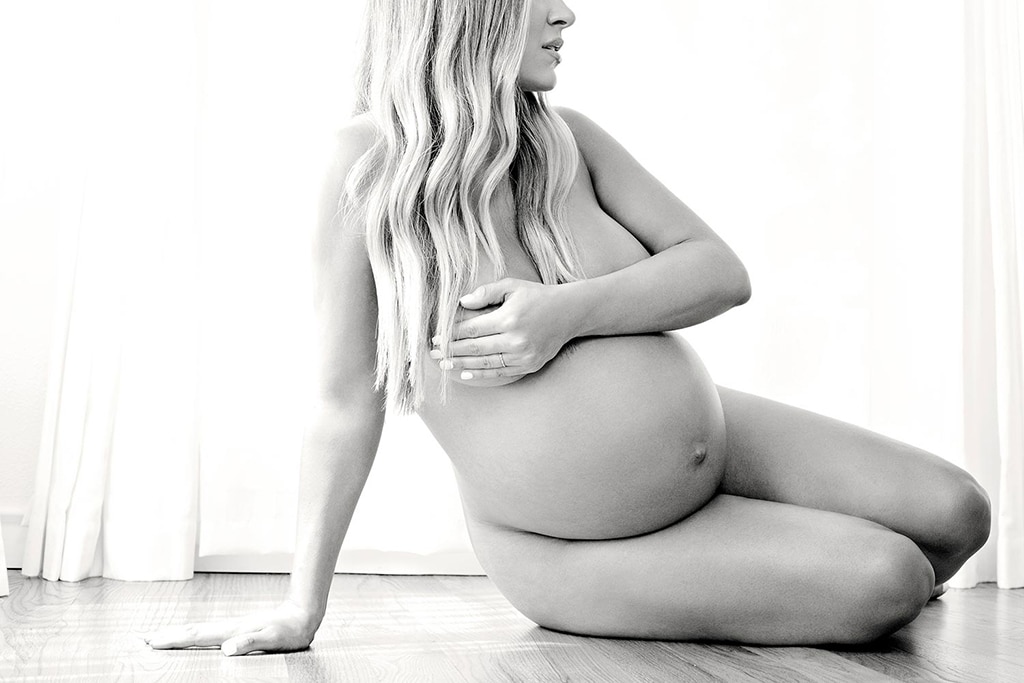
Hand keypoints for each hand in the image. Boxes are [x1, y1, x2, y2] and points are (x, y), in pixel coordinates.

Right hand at [144, 600, 318, 655]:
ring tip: (155, 639)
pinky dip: (191, 637)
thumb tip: (226, 649)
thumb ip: (251, 642)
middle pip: (190, 632)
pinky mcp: (236, 631)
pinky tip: (187, 640)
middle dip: (165, 636)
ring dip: (174, 635)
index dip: (173, 640)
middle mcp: (227, 628)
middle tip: (139, 640)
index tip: (151, 642)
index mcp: (231, 631)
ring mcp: (230, 628)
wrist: (302, 615)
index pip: (197, 636)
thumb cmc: (289, 630)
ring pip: (197, 632)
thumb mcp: (273, 639)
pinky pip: (207, 635)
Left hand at [430, 278, 579, 380]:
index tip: (436, 336)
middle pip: (474, 348)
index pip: (471, 329)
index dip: (451, 334)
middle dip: (451, 351)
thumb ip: (486, 292)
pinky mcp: (529, 365)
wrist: (569, 313)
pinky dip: (481, 374)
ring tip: (444, 364)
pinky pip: (500, 372)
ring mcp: (523, 355)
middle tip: (433, 353)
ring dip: (462, 364)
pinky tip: (466, 373)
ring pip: (485, 363)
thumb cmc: (537, 296)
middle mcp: (516, 340)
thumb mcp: (512, 286)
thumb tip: (461, 302)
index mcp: (509, 318)